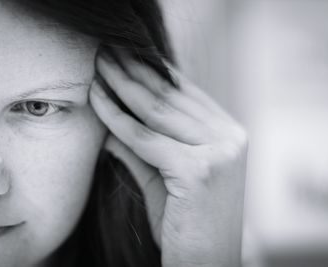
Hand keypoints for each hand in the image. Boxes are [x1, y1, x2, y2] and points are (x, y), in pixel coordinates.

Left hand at [89, 52, 246, 266]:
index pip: (184, 93)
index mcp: (229, 134)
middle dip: (133, 71)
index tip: (124, 58)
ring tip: (98, 66)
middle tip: (105, 52)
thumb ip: (141, 147)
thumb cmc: (185, 225)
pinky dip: (117, 118)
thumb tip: (110, 119)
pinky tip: (97, 100)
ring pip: (157, 110)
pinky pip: (146, 137)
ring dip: (122, 85)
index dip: (151, 72)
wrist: (206, 264)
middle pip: (171, 96)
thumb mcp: (163, 178)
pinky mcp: (200, 169)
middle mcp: (230, 136)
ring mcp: (220, 151)